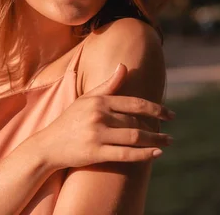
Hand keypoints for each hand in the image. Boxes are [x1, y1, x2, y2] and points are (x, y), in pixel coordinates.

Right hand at [33, 64, 173, 169]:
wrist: (48, 145)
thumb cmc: (70, 121)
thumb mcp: (86, 99)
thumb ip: (107, 85)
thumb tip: (124, 66)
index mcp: (98, 101)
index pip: (134, 103)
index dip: (156, 109)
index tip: (171, 115)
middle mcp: (98, 115)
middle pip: (136, 121)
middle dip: (156, 128)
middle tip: (169, 134)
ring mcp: (97, 134)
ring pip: (134, 137)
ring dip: (155, 141)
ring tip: (167, 143)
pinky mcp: (95, 152)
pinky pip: (125, 154)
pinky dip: (144, 154)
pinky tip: (156, 153)